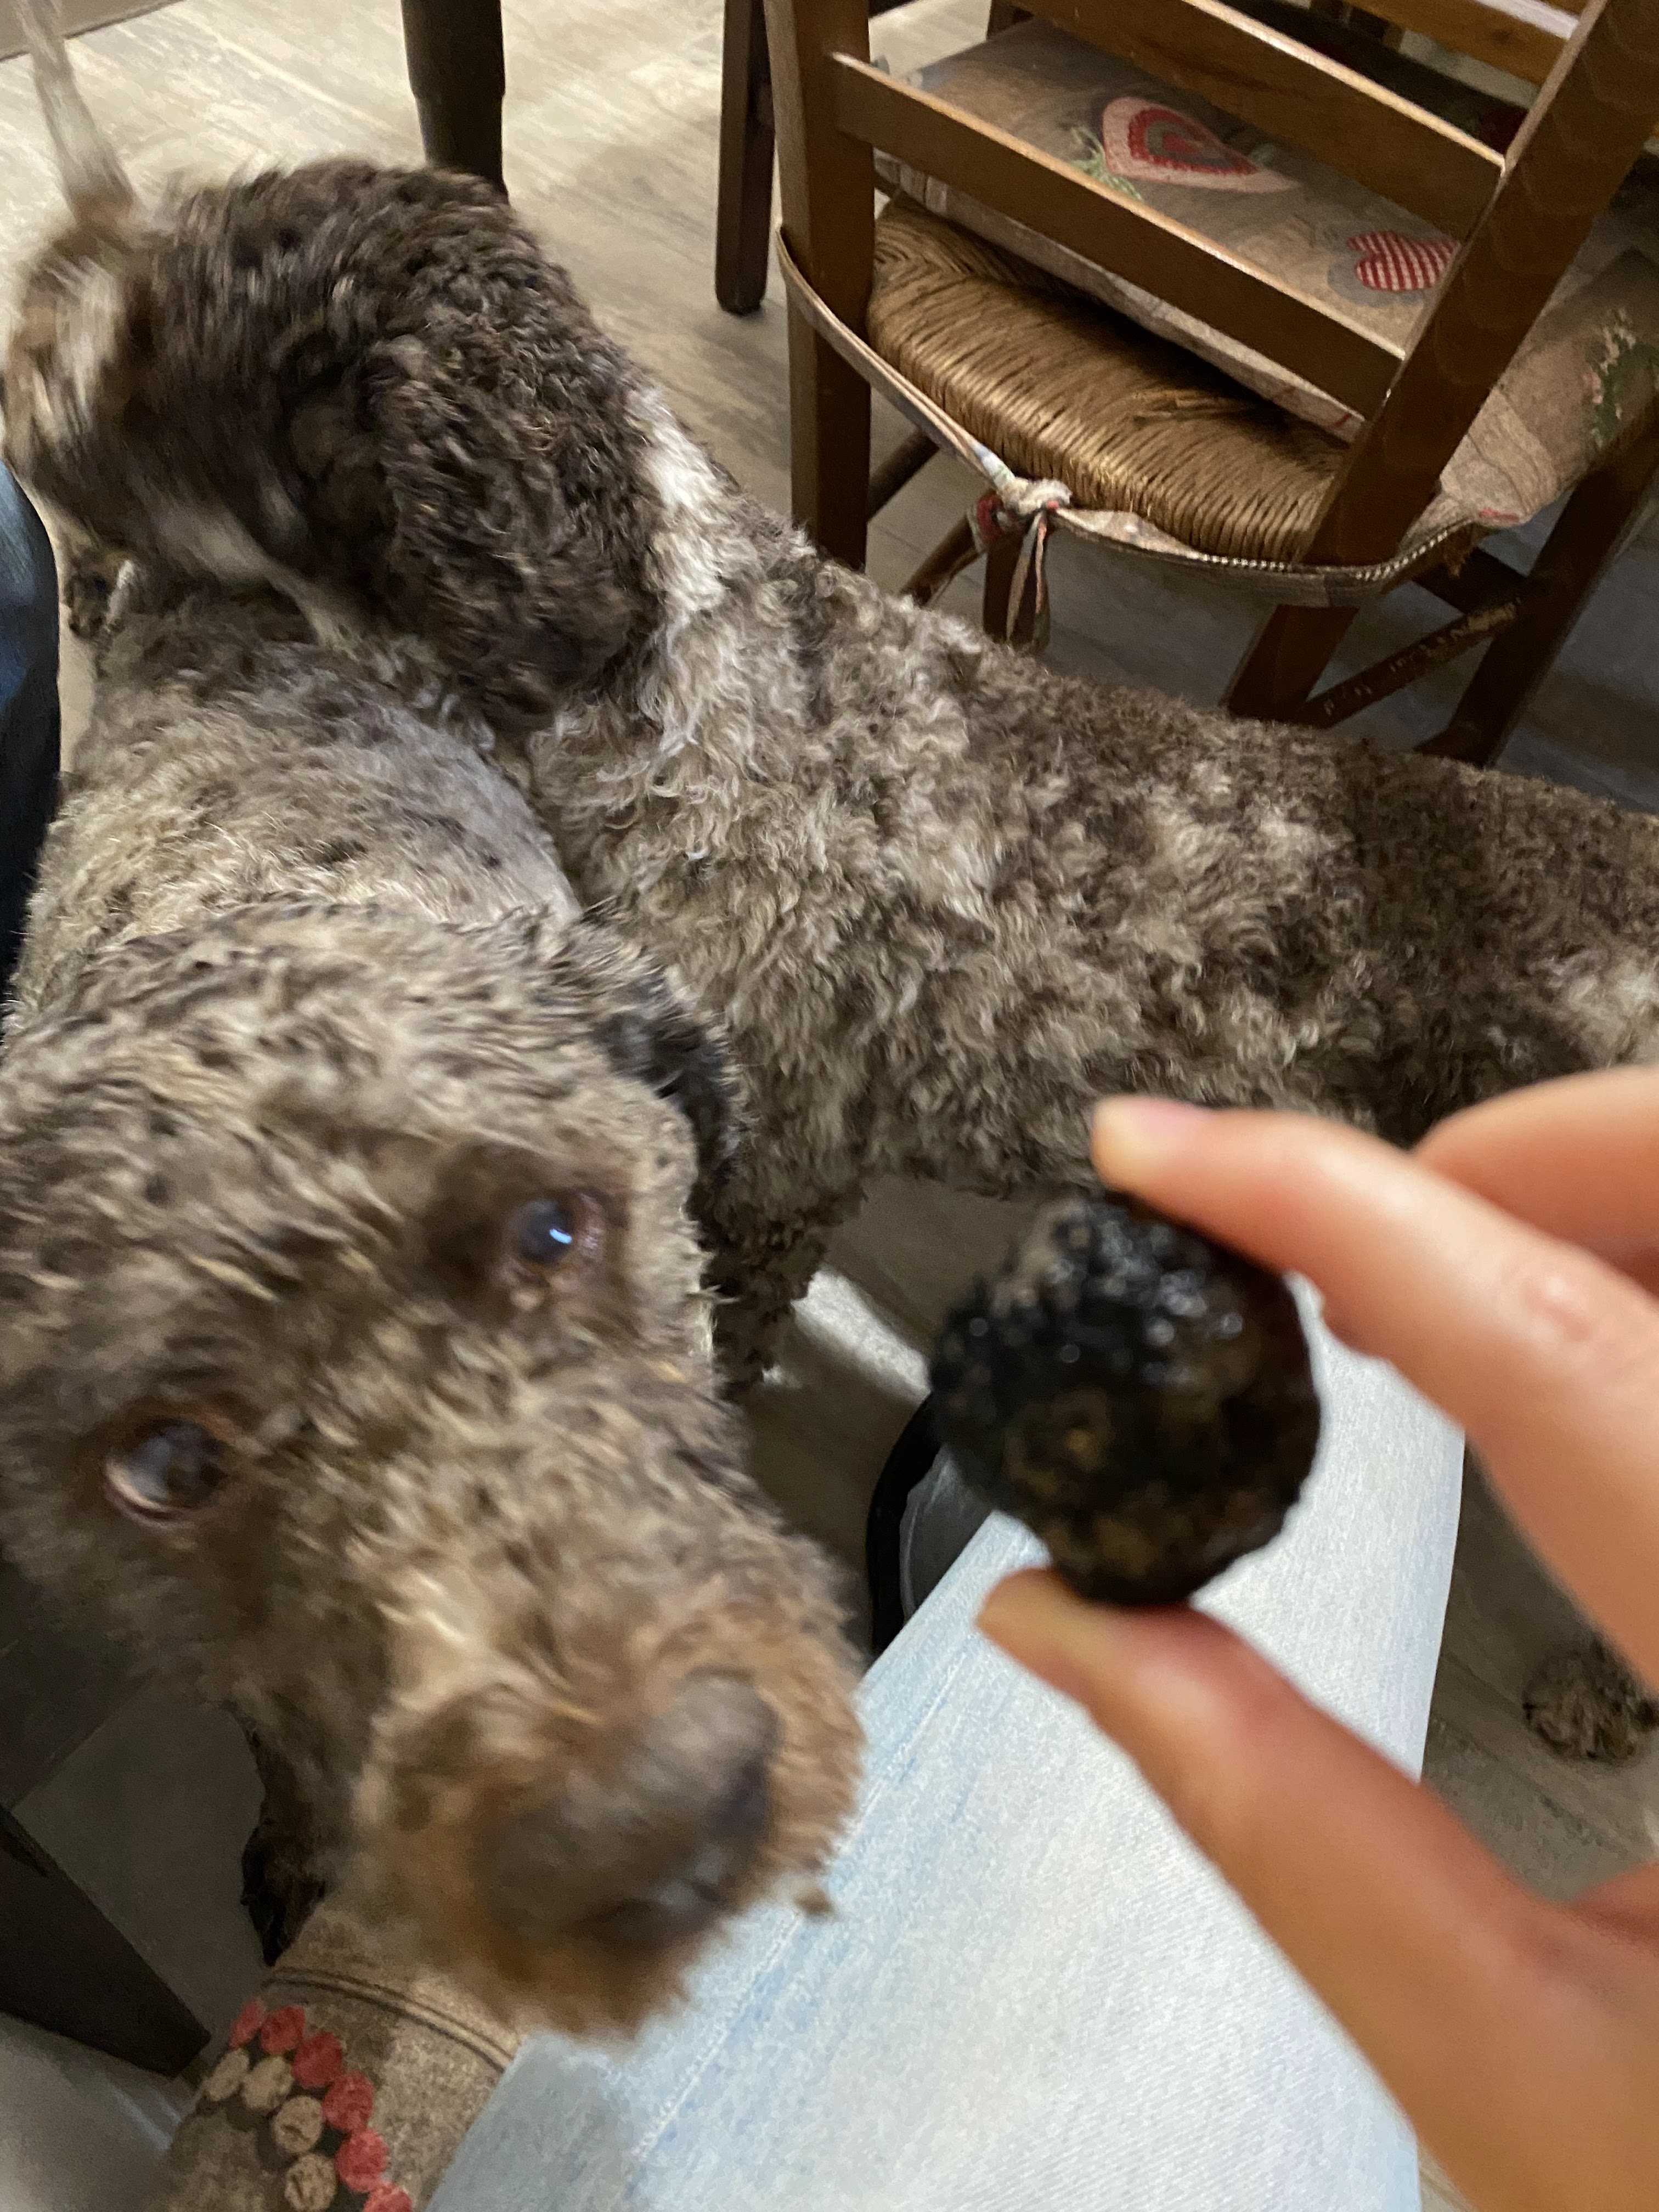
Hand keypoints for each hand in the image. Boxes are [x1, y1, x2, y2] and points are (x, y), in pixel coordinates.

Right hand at [979, 1071, 1658, 2211]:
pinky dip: (1644, 1290)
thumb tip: (1068, 1624)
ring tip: (1431, 1275)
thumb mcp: (1520, 2075)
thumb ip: (1281, 1820)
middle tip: (1334, 1223)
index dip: (1332, 1209)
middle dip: (1522, 1155)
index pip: (1559, 1359)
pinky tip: (1564, 1344)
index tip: (1165, 1154)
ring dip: (1594, 1210)